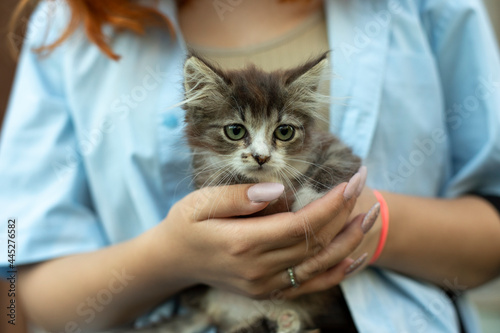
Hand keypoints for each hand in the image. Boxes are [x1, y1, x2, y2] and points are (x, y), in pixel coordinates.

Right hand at [151, 181, 363, 298]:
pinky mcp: (268, 292)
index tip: (350, 180)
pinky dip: (337, 273)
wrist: (173, 261)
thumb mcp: (200, 202)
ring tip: (371, 215)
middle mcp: (258, 270)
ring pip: (318, 265)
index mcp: (243, 243)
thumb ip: (238, 196)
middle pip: (314, 243)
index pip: (300, 224)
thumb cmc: (186, 225)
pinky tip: (357, 258)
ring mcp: (265, 285)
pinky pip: (309, 285)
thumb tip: (278, 189)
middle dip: (345, 213)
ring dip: (349, 240)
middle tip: (364, 184)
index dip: (330, 204)